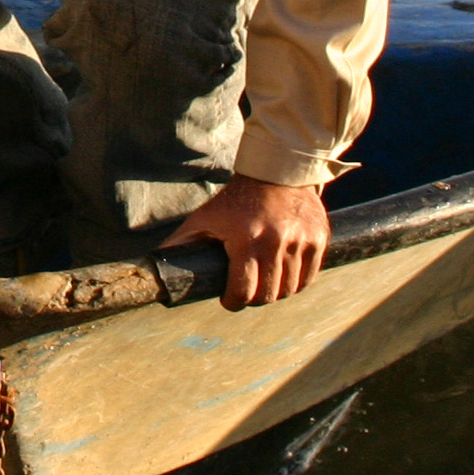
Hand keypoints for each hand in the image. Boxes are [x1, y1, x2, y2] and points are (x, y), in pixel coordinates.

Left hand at [163, 177, 328, 310]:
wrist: (277, 172)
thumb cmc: (237, 199)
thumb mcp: (206, 217)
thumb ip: (182, 242)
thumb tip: (154, 265)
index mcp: (245, 238)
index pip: (243, 290)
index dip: (233, 302)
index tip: (229, 299)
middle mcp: (276, 241)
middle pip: (268, 295)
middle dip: (254, 299)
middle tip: (247, 291)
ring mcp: (300, 241)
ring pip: (290, 289)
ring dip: (276, 293)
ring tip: (264, 283)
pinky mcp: (319, 239)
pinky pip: (309, 278)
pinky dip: (297, 283)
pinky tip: (284, 276)